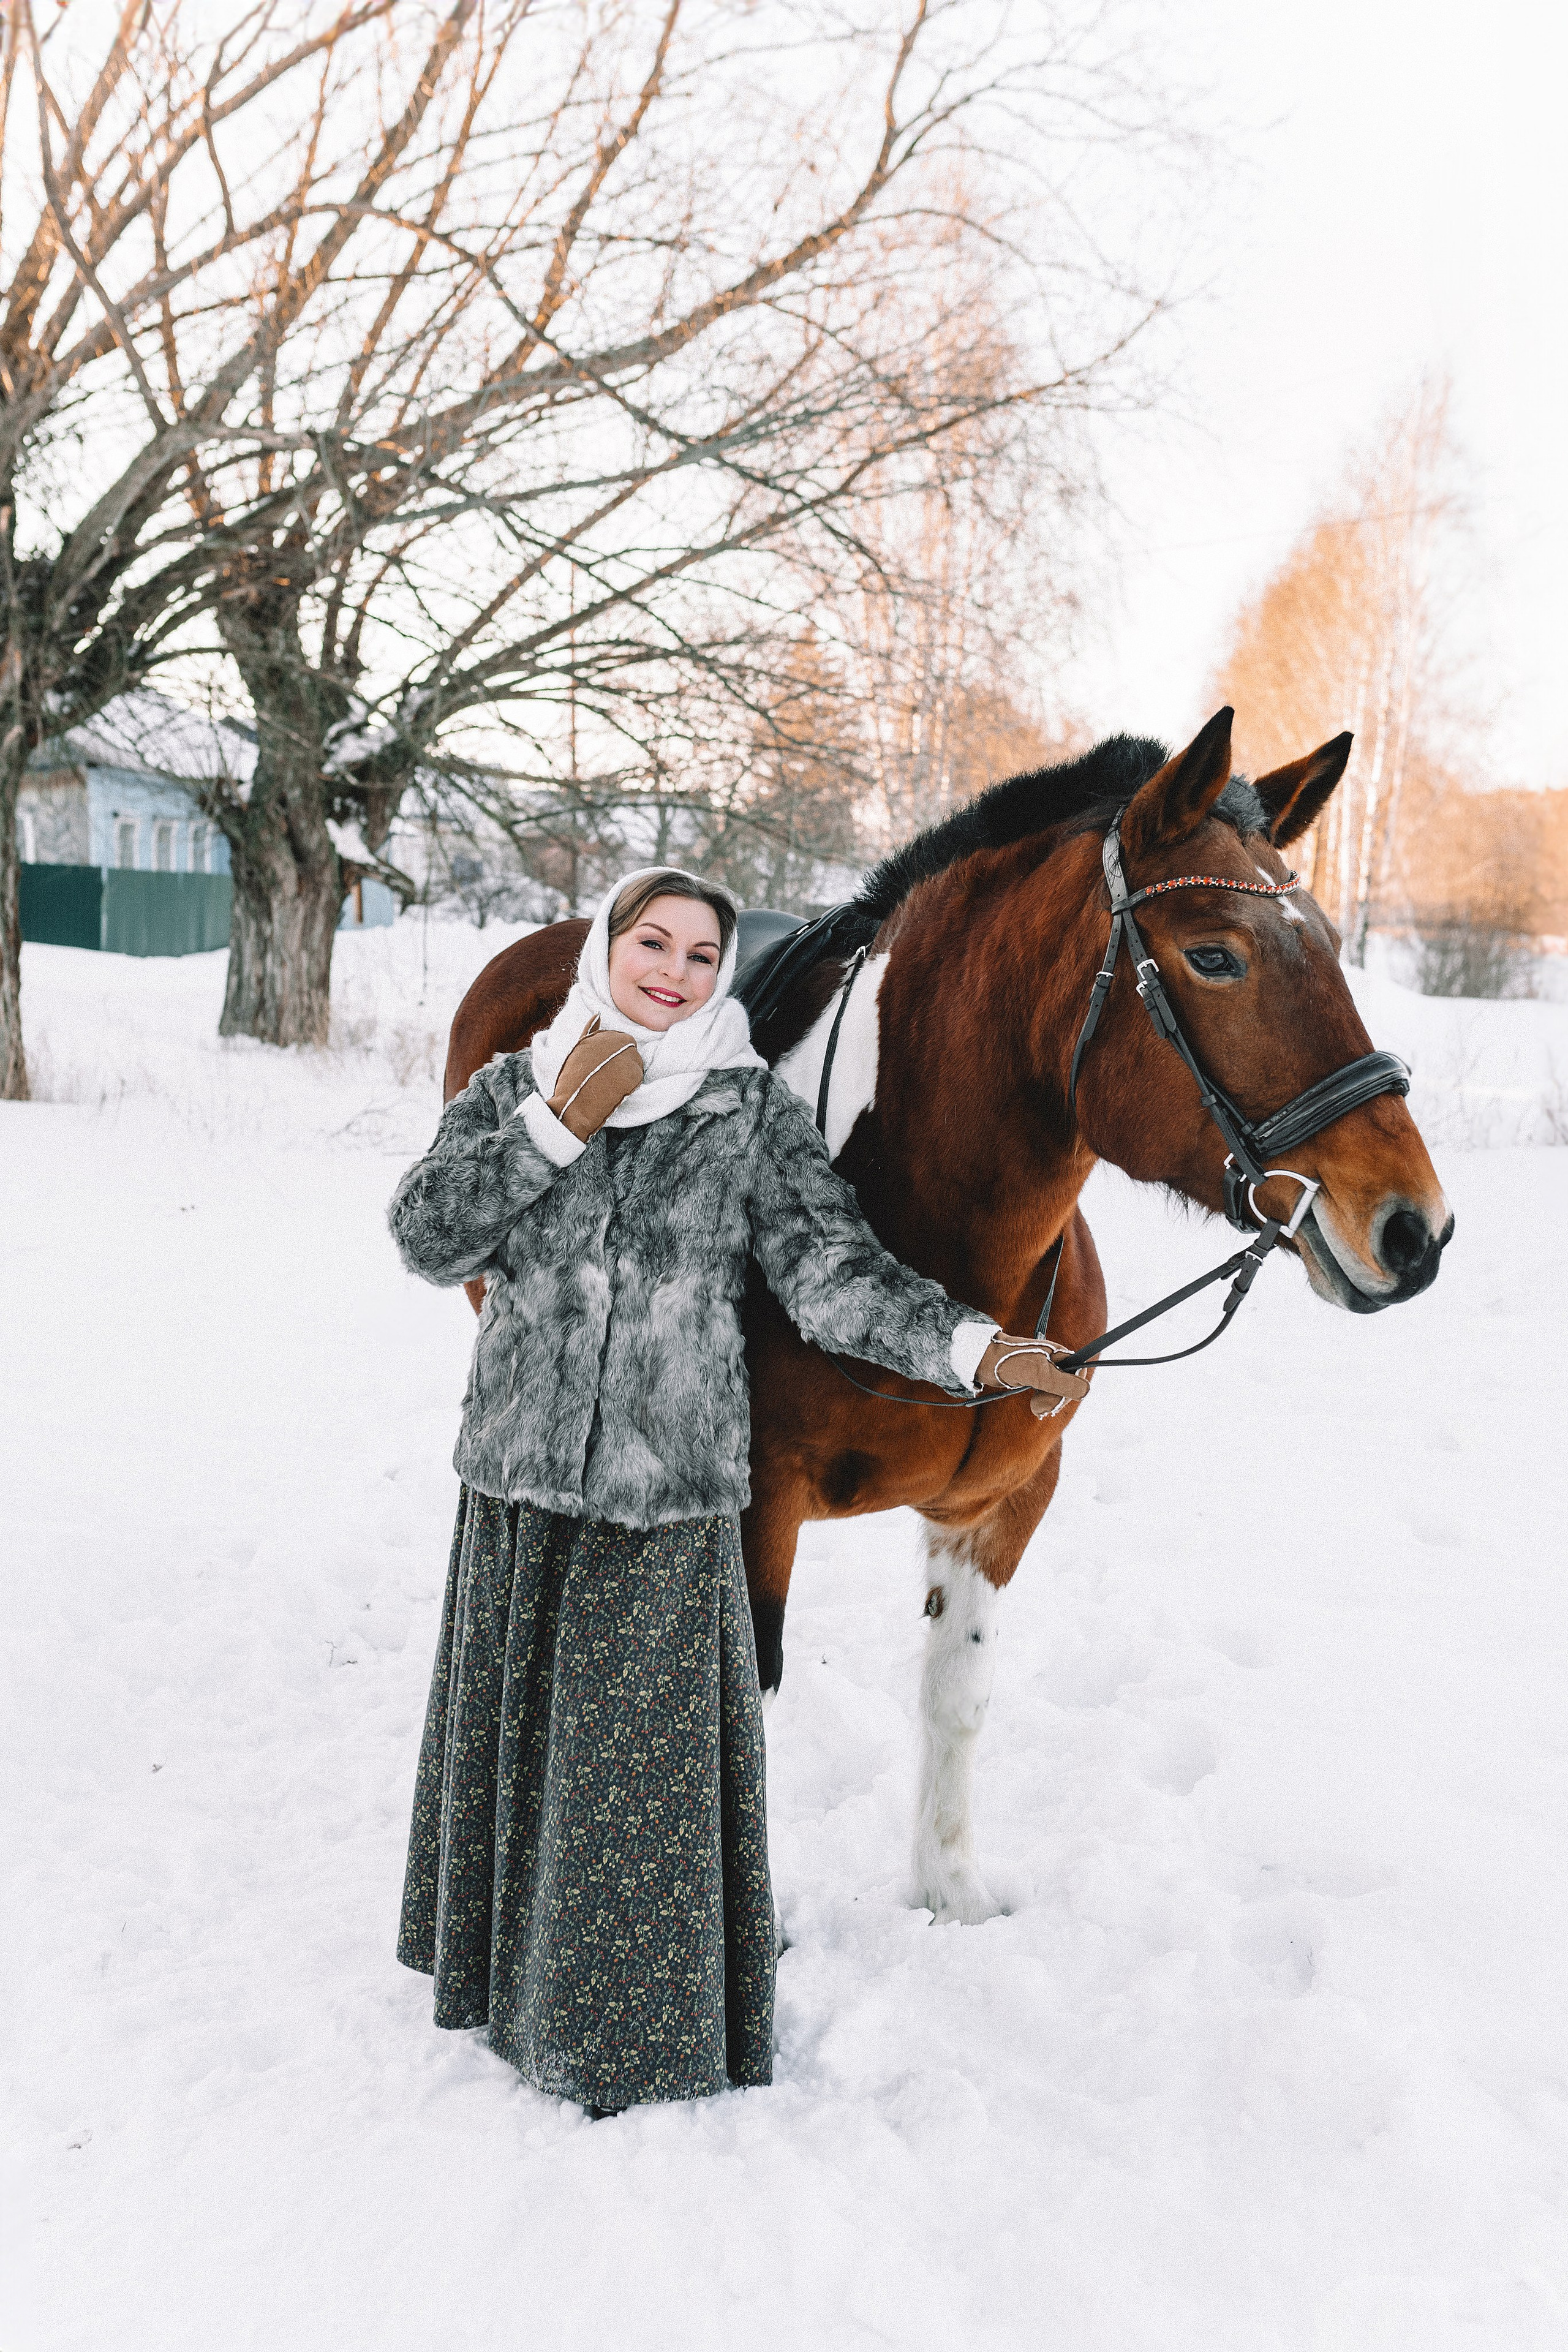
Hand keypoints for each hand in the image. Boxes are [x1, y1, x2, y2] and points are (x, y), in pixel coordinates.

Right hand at [547, 1020, 642, 1139]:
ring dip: (627, 1073)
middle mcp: (619, 1043)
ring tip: (611, 1083)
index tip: (606, 1065)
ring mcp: (628, 1058)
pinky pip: (638, 1077)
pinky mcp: (635, 1074)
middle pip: (631, 1051)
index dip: (614, 1054)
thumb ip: (590, 1030)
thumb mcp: (578, 1048)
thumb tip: (598, 1014)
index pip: (622, 1039)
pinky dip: (630, 1084)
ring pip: (636, 1063)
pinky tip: (617, 1090)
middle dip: (622, 1063)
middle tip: (609, 1076)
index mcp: (606, 1035)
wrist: (574, 1103)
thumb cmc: (573, 1077)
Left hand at [975, 1333, 1089, 1417]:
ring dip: (1049, 1403)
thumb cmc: (1007, 1362)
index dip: (1071, 1391)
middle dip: (1056, 1400)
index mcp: (1059, 1354)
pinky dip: (1043, 1402)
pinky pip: (1048, 1393)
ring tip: (1035, 1409)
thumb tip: (1086, 1391)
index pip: (1079, 1375)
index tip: (1055, 1400)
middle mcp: (1055, 1360)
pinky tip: (1035, 1408)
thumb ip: (1061, 1382)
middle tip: (1039, 1408)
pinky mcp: (1036, 1378)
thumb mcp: (1037, 1373)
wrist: (982, 1361)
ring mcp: (1045, 1370)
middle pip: (1070, 1386)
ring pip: (1059, 1392)